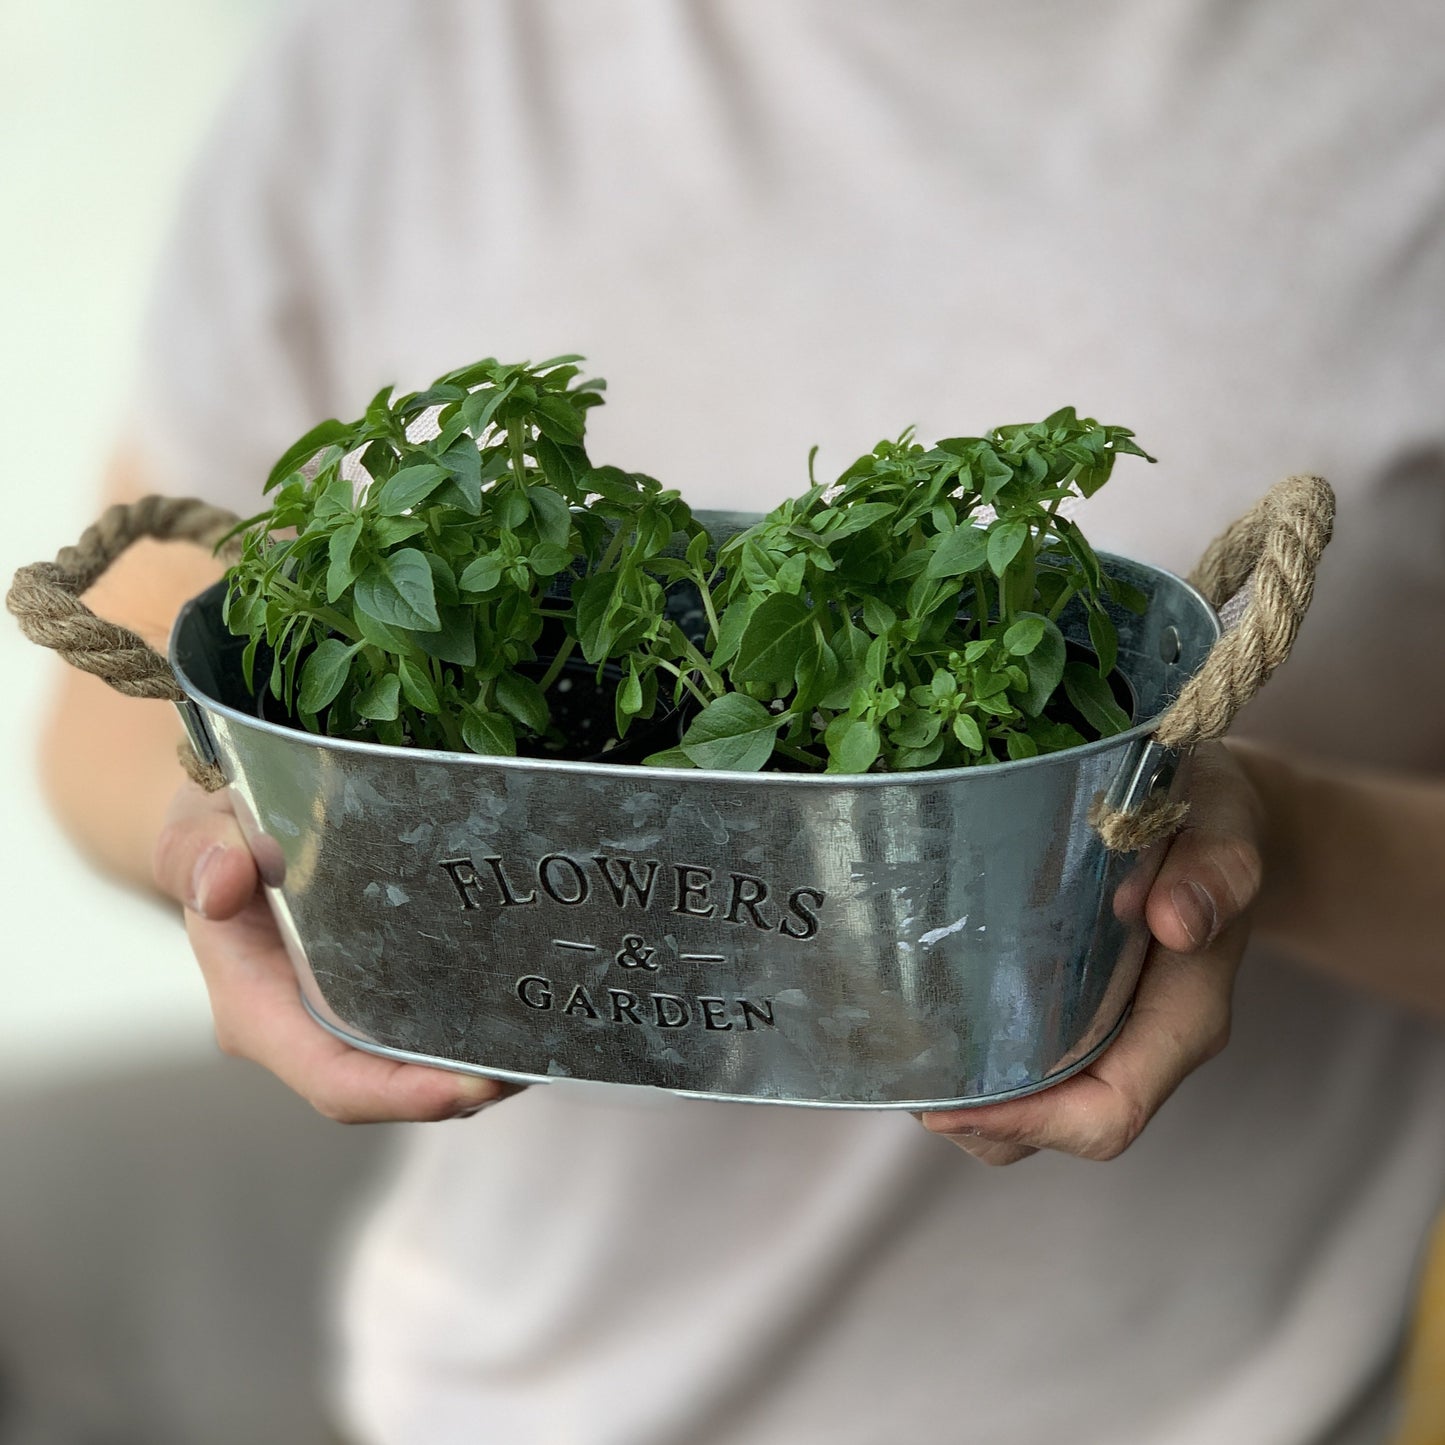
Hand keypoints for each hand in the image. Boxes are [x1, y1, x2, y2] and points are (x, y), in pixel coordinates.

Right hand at [152, 781, 513, 1122]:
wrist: (227, 832)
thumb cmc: (216, 836)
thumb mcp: (199, 831)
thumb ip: (204, 853)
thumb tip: (221, 884)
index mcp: (260, 1009)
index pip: (332, 1081)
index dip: (401, 1094)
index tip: (468, 1087)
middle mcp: (306, 1028)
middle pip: (390, 1086)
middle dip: (463, 1087)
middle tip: (539, 1062)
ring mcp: (344, 1017)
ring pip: (419, 1065)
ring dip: (483, 1064)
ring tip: (552, 1043)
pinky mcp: (377, 993)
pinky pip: (429, 1026)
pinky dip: (479, 1028)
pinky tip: (531, 1007)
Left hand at [919, 740, 1264, 1164]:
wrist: (1208, 805)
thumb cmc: (1212, 812)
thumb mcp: (1224, 819)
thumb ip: (1216, 869)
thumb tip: (1176, 920)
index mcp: (1184, 1016)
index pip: (1110, 1110)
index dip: (1029, 1122)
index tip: (948, 1108)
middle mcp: (1144, 1042)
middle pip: (1059, 1127)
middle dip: (980, 1120)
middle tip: (900, 1075)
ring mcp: (1108, 1032)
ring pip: (1034, 1109)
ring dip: (968, 1098)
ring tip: (902, 1052)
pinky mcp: (1075, 1010)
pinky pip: (1025, 1065)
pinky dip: (975, 1061)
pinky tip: (923, 1017)